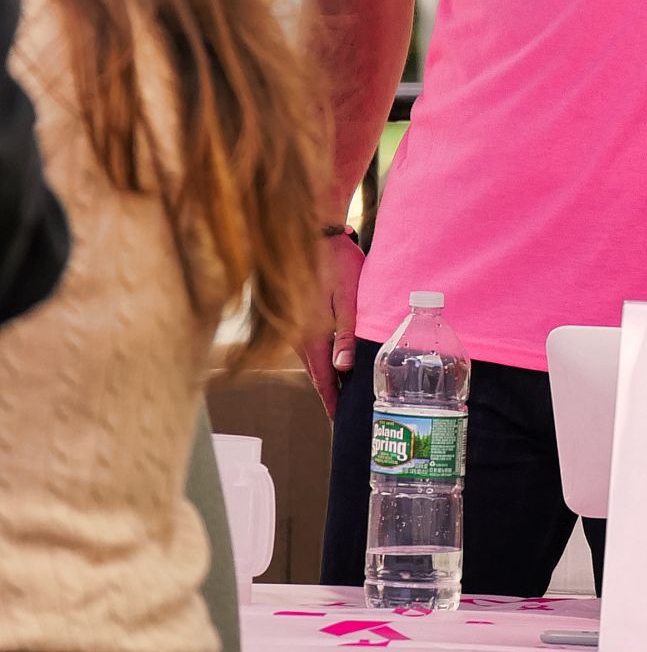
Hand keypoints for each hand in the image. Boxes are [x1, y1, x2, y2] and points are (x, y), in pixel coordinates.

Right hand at [300, 231, 365, 416]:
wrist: (311, 232)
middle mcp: (297, 336)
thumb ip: (345, 332)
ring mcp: (293, 326)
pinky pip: (308, 345)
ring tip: (340, 391)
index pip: (321, 379)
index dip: (330, 400)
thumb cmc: (334, 262)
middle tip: (342, 412)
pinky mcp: (296, 315)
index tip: (338, 419)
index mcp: (310, 336)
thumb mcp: (348, 296)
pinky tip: (331, 360)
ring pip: (310, 359)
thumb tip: (342, 368)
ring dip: (324, 376)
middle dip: (328, 393)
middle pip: (314, 373)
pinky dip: (319, 358)